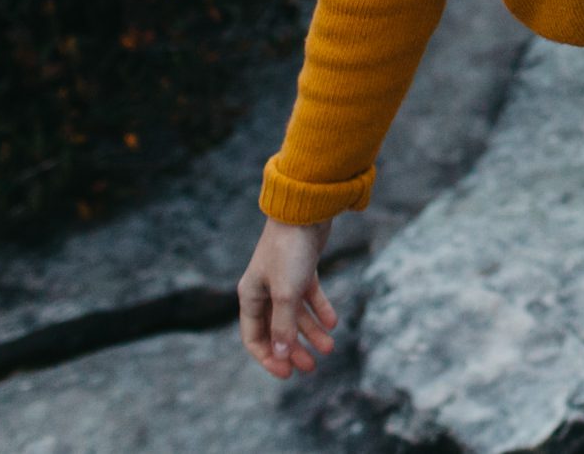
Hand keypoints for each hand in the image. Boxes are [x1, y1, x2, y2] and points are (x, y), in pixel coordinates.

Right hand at [237, 216, 339, 379]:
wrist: (305, 210)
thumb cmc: (289, 251)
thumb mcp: (286, 293)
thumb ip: (284, 325)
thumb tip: (281, 355)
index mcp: (250, 296)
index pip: (254, 338)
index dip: (269, 358)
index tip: (287, 374)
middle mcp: (264, 289)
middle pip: (277, 329)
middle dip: (293, 349)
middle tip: (311, 367)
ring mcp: (283, 278)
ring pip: (296, 314)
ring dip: (311, 332)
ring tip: (330, 348)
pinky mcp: (302, 267)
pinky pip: (310, 296)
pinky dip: (320, 310)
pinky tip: (333, 323)